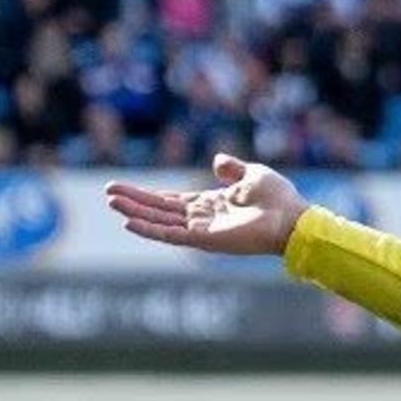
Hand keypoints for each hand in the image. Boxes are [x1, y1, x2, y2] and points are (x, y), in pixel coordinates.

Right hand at [105, 155, 307, 257]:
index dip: (149, 195)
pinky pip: (171, 235)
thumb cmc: (278, 198)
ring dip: (135, 212)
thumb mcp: (252, 174)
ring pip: (160, 221)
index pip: (172, 201)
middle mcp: (203, 219)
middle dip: (134, 201)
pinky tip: (129, 222)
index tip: (126, 189)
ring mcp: (202, 230)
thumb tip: (217, 160)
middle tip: (109, 193)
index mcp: (212, 204)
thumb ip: (232, 168)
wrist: (292, 218)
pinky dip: (150, 229)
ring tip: (112, 202)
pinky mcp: (205, 240)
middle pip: (160, 210)